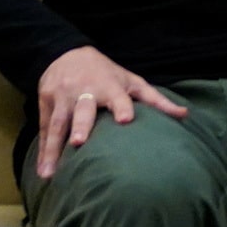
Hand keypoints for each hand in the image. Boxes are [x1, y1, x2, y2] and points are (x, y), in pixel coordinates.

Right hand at [35, 45, 184, 179]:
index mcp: (109, 85)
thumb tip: (184, 115)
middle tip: (80, 142)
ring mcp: (62, 98)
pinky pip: (44, 130)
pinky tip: (43, 171)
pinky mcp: (45, 104)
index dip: (122, 106)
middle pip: (82, 109)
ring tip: (50, 172)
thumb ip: (155, 100)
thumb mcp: (131, 81)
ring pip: (57, 123)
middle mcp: (84, 91)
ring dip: (53, 148)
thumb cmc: (106, 74)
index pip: (118, 96)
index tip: (126, 120)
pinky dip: (42, 151)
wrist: (65, 54)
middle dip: (81, 125)